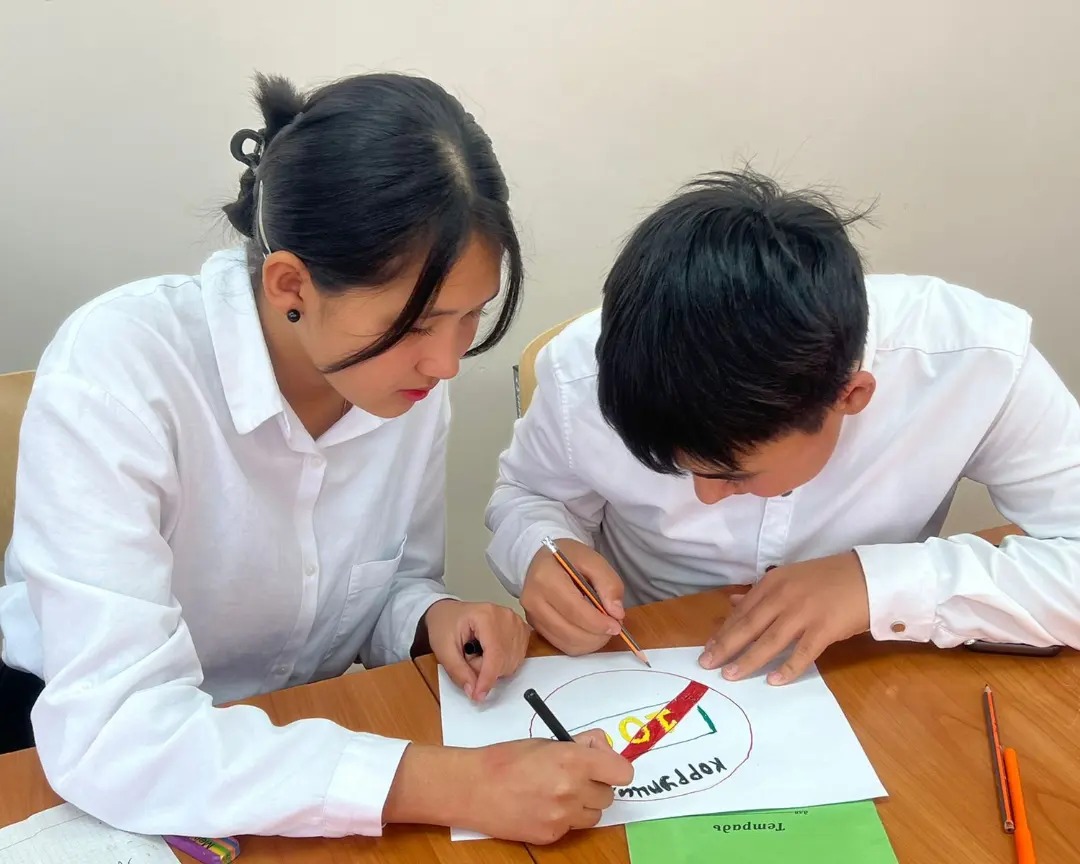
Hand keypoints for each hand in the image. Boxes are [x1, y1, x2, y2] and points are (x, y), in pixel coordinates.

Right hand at [384, 732, 632, 842]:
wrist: (473, 787)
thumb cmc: (506, 758)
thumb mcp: (546, 741)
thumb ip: (579, 745)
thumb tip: (601, 748)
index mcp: (573, 760)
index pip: (622, 771)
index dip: (614, 767)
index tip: (603, 765)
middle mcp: (573, 790)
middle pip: (608, 795)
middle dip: (595, 785)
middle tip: (575, 777)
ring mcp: (563, 817)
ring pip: (593, 815)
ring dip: (583, 804)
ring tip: (557, 793)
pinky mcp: (551, 835)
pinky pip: (571, 827)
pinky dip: (563, 818)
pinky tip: (541, 806)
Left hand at [425, 599, 529, 701]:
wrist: (449, 613)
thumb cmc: (444, 626)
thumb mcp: (443, 649)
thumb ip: (458, 671)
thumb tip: (474, 691)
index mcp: (486, 615)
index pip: (495, 654)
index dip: (487, 679)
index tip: (478, 696)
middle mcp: (506, 617)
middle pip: (504, 661)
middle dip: (485, 671)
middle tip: (468, 659)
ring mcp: (516, 622)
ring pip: (512, 663)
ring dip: (494, 668)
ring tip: (478, 654)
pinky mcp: (522, 630)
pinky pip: (517, 659)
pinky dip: (503, 664)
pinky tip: (490, 654)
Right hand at [520, 539, 624, 654]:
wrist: (544, 559)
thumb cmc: (570, 558)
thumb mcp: (593, 560)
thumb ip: (608, 584)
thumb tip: (616, 613)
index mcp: (546, 578)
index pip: (574, 609)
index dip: (597, 622)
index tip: (617, 626)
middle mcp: (533, 600)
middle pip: (569, 631)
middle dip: (597, 635)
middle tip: (614, 627)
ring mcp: (531, 616)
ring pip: (566, 643)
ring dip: (591, 642)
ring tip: (603, 630)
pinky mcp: (535, 627)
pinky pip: (562, 645)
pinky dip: (581, 644)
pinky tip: (590, 632)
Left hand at [699, 552, 869, 684]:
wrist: (869, 577)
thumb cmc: (829, 579)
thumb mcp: (791, 578)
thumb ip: (762, 593)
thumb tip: (734, 602)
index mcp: (773, 583)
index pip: (742, 611)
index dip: (723, 631)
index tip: (707, 648)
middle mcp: (783, 596)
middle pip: (748, 626)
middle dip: (725, 646)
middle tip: (706, 664)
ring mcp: (804, 612)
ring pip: (769, 641)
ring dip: (748, 659)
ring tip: (730, 675)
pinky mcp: (824, 628)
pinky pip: (802, 652)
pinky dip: (787, 668)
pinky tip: (773, 680)